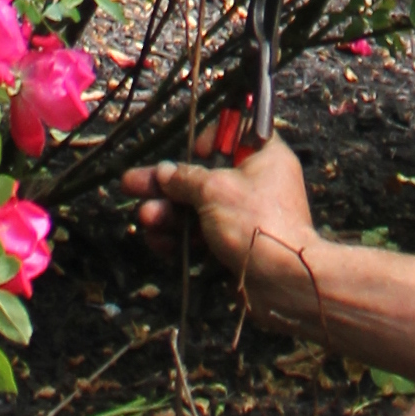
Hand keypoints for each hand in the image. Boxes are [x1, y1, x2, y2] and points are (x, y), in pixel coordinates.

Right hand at [125, 130, 315, 312]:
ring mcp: (246, 217)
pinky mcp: (236, 245)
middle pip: (203, 176)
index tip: (195, 151)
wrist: (283, 281)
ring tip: (145, 218)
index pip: (235, 135)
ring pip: (198, 208)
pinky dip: (181, 237)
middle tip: (131, 184)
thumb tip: (164, 172)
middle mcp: (256, 183)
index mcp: (264, 156)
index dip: (210, 140)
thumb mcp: (214, 190)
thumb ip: (185, 179)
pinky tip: (158, 241)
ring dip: (169, 213)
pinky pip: (203, 235)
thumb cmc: (255, 222)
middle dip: (166, 184)